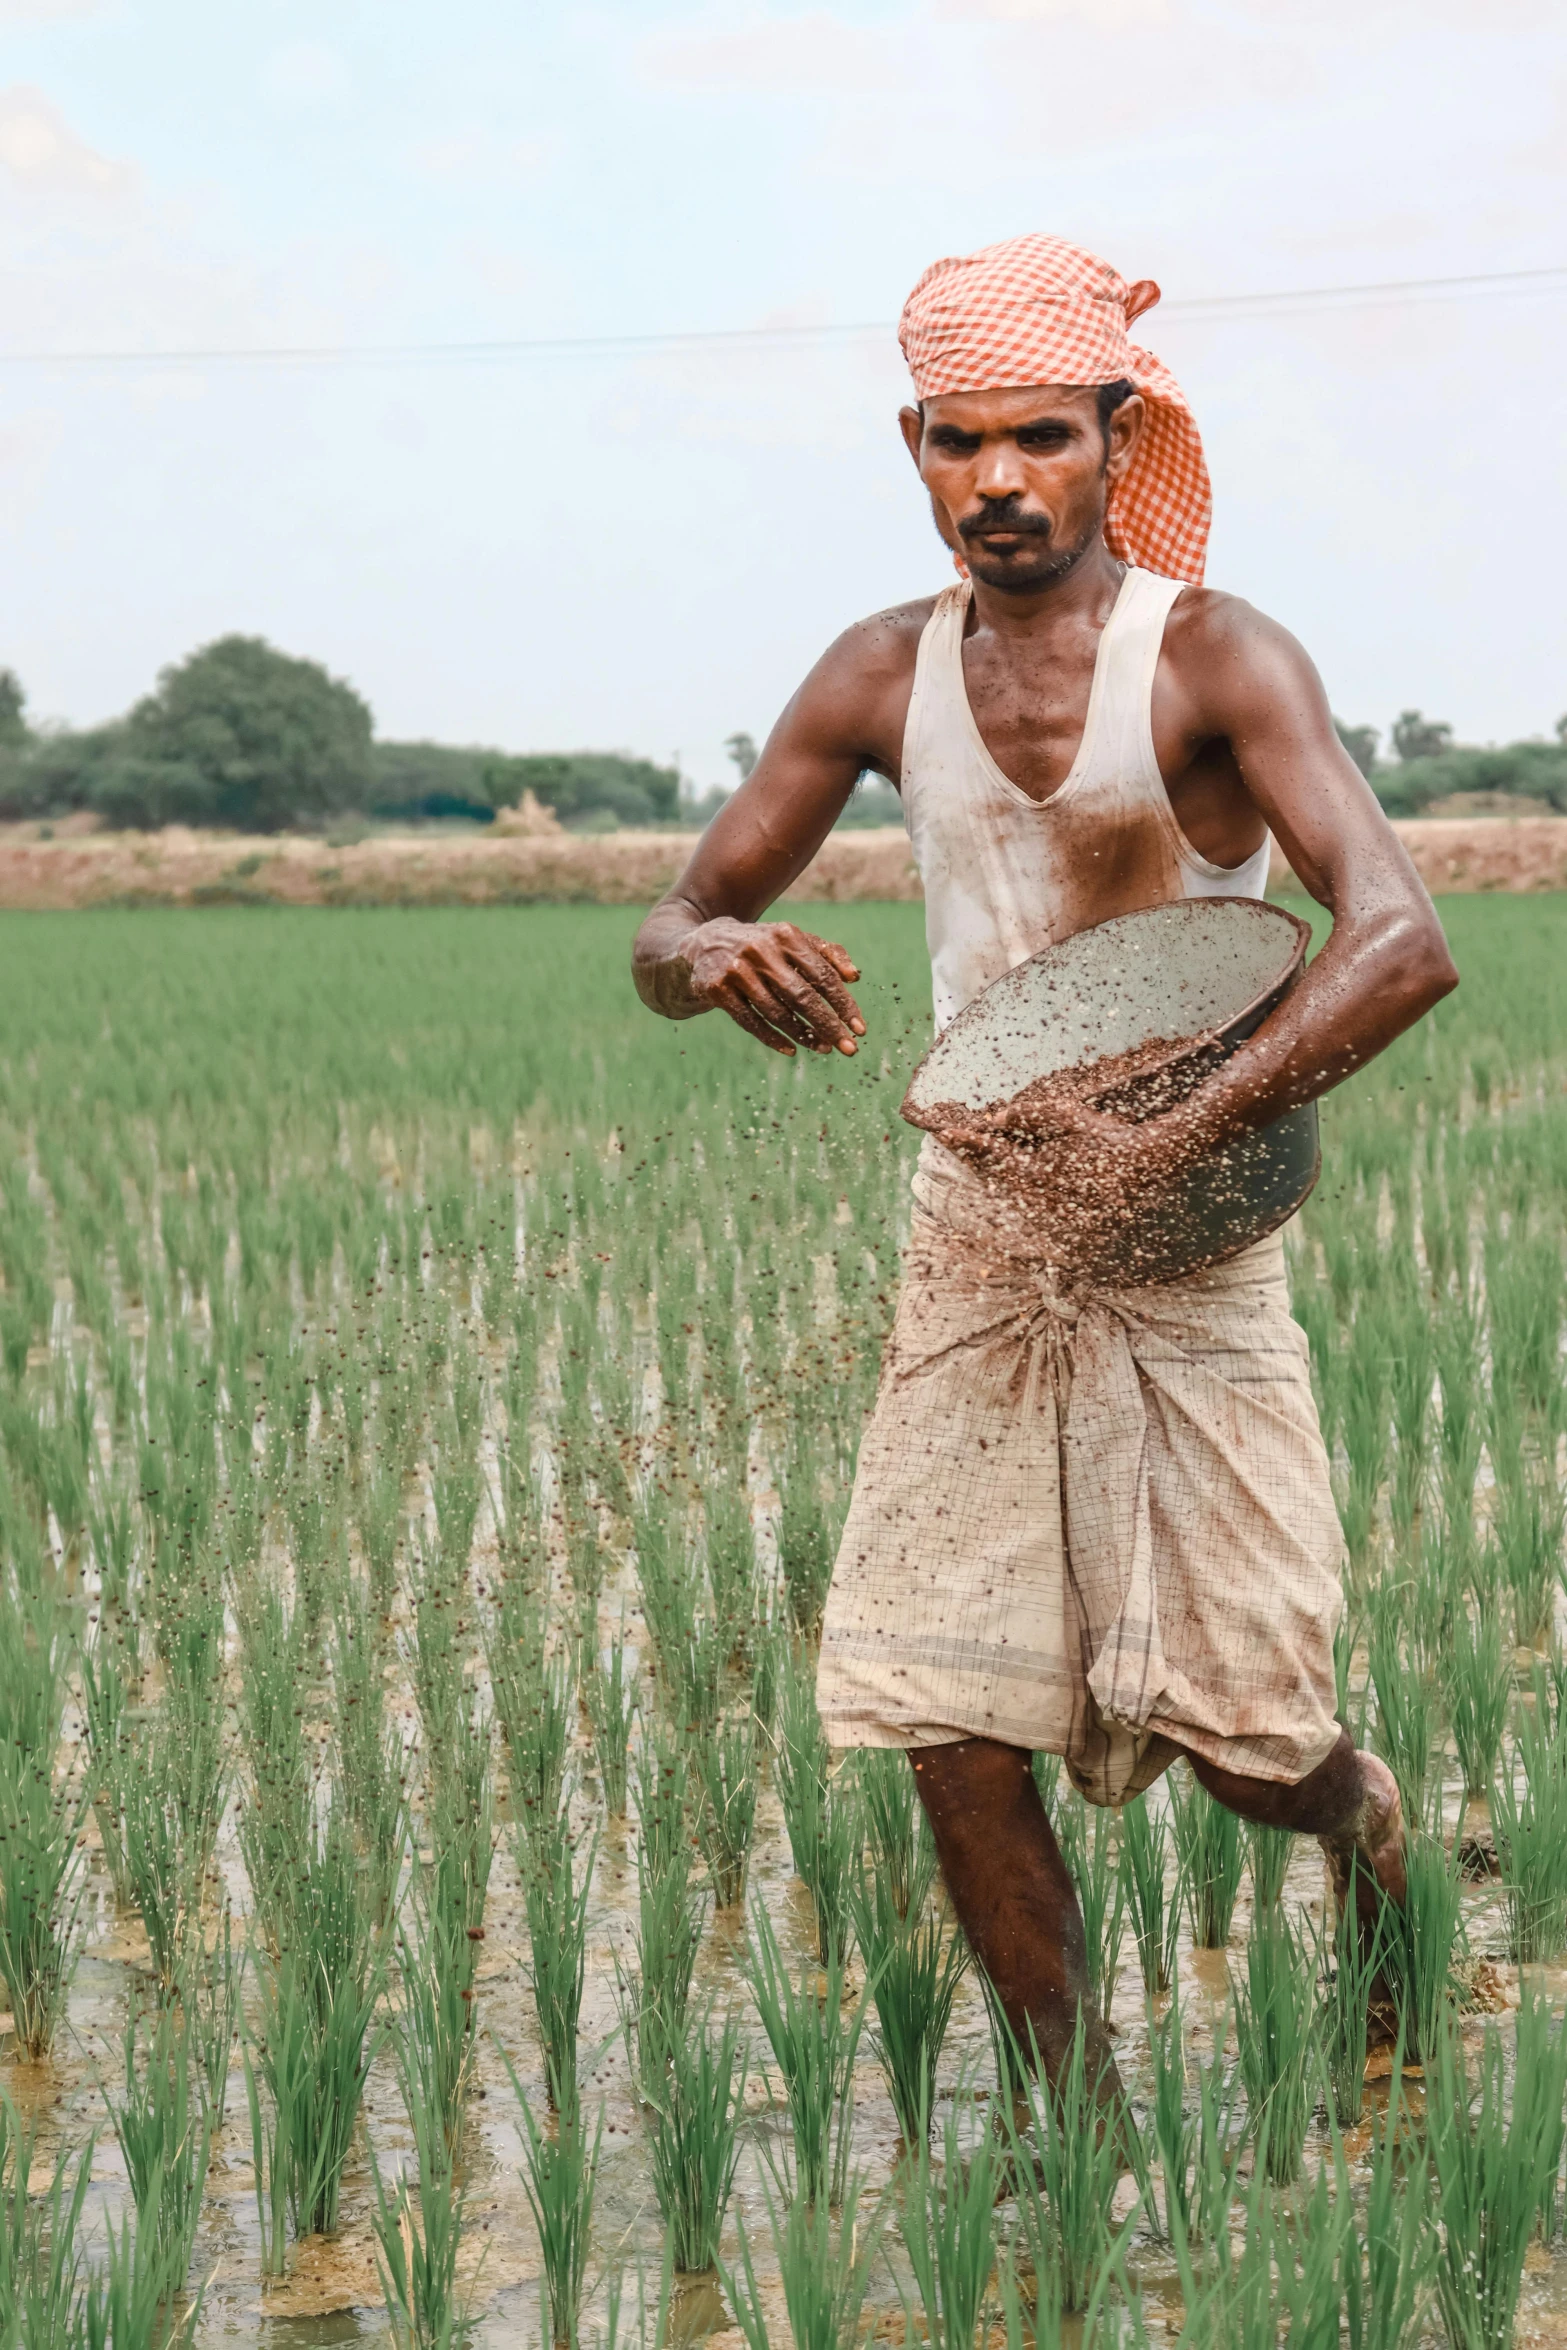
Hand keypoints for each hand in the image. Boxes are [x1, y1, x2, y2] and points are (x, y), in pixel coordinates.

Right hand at [681, 918, 865, 1056]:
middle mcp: (761, 950)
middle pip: (802, 996)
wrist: (704, 944)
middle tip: (848, 1048)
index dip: (844, 1004)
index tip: (860, 1028)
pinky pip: (750, 1021)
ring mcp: (737, 970)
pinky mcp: (717, 988)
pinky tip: (792, 1049)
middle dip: (828, 1025)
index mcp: (785, 935)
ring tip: (823, 1049)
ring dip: (803, 1035)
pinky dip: (772, 1038)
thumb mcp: (792, 940)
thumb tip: (855, 977)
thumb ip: (827, 953)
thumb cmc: (762, 946)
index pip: (822, 974)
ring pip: (777, 1012)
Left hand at [938, 1088, 1207, 1273]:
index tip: (947, 1133)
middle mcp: (1041, 1205)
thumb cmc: (1112, 1137)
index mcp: (1036, 1176)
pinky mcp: (1074, 1238)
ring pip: (1018, 1204)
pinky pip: (1043, 1223)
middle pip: (998, 1184)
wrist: (1154, 1167)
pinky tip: (1039, 1193)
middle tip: (963, 1143)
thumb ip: (1030, 1117)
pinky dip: (1034, 1207)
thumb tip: (996, 1118)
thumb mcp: (1070, 1117)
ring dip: (1006, 1184)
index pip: (990, 1158)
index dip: (967, 1144)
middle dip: (981, 1162)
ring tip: (997, 1164)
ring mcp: (1057, 1224)